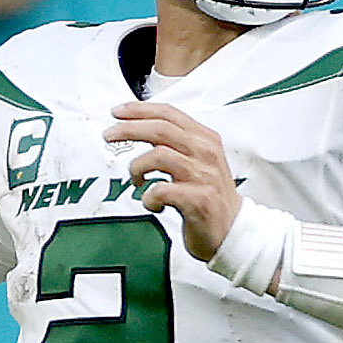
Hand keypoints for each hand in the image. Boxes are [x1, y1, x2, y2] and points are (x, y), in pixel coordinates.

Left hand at [106, 101, 240, 258]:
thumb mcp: (200, 161)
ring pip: (158, 156)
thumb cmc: (211, 198)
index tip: (118, 113)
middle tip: (109, 135)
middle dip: (128, 129)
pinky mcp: (198, 200)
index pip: (169, 114)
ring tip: (137, 180)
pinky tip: (152, 203)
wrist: (234, 231)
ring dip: (137, 168)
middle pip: (160, 129)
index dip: (139, 110)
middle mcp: (206, 154)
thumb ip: (177, 143)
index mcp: (206, 140)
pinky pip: (160, 190)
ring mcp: (203, 176)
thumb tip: (141, 127)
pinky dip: (148, 198)